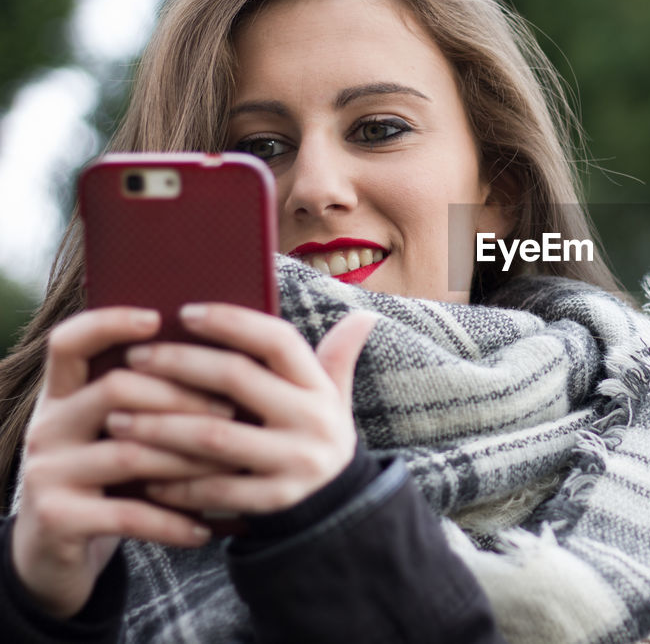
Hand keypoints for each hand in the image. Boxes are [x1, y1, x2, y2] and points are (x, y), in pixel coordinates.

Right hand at [12, 307, 237, 617]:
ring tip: (234, 464)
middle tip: (233, 411)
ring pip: (129, 452)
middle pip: (115, 389)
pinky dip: (173, 520)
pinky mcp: (56, 518)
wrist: (52, 555)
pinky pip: (127, 514)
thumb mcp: (118, 434)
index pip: (70, 341)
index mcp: (63, 396)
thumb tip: (225, 356)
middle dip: (182, 397)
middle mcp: (47, 426)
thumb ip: (149, 400)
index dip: (108, 322)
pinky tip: (205, 527)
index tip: (158, 317)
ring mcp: (47, 473)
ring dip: (189, 458)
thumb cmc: (108, 483)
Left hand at [105, 304, 377, 515]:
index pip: (276, 341)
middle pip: (237, 380)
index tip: (184, 312)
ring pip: (215, 437)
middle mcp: (312, 420)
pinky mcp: (276, 500)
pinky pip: (215, 488)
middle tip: (134, 359)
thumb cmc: (317, 433)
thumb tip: (365, 316)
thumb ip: (338, 357)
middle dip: (179, 366)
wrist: (337, 504)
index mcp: (318, 386)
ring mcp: (295, 461)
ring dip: (160, 426)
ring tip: (118, 416)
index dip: (231, 322)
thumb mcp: (334, 396)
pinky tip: (142, 476)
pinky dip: (175, 483)